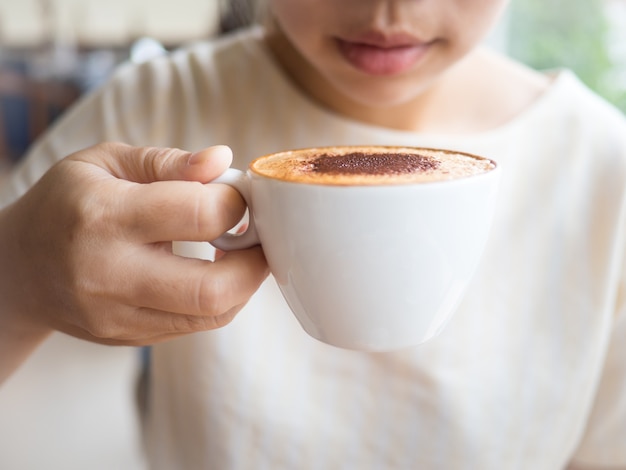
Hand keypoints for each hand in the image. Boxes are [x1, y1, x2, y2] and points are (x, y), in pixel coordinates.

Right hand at [0, 143, 267, 353]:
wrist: (18, 268)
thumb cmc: (67, 203)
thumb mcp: (107, 162)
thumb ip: (169, 161)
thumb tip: (224, 160)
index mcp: (105, 216)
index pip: (199, 214)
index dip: (236, 202)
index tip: (237, 194)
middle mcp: (109, 273)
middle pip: (214, 288)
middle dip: (256, 261)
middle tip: (260, 236)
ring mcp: (116, 315)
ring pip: (211, 315)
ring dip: (243, 283)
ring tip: (239, 252)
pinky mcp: (126, 338)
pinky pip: (194, 327)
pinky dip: (219, 299)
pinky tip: (213, 273)